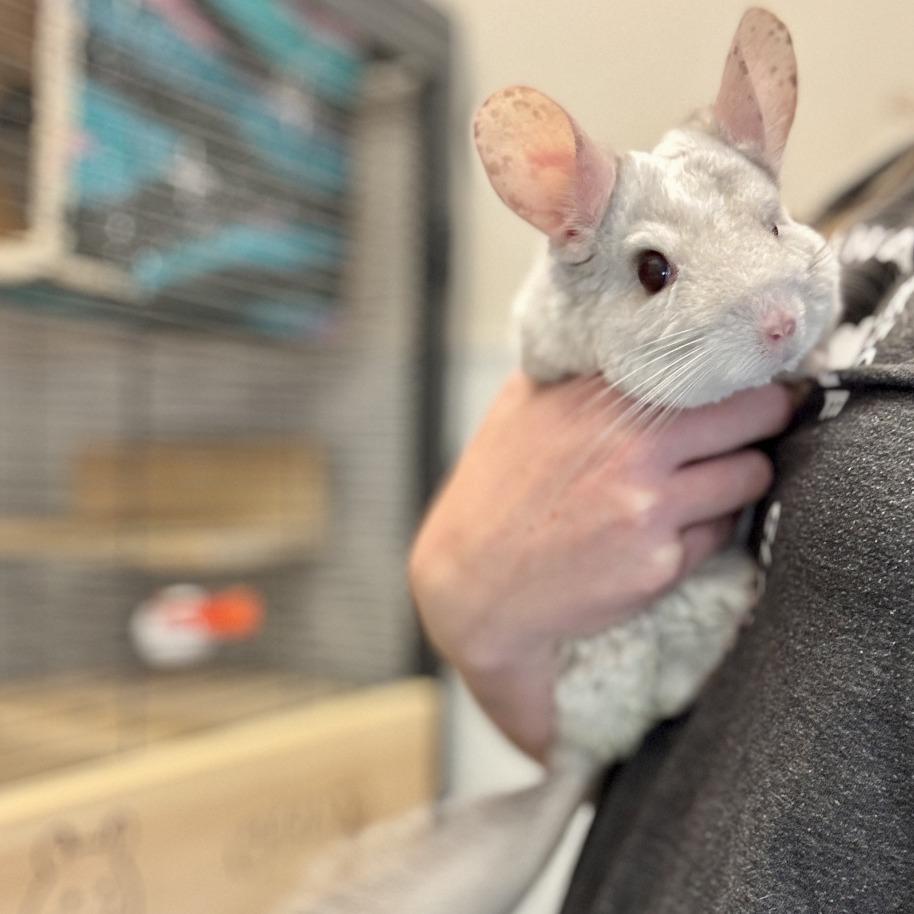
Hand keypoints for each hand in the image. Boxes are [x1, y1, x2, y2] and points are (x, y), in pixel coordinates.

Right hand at [408, 372, 791, 759]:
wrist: (471, 584)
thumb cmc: (495, 490)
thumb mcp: (524, 403)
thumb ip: (584, 367)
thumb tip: (643, 337)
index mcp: (601, 397)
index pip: (713, 361)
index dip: (744, 366)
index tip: (754, 371)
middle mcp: (633, 447)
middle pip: (757, 412)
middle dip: (766, 415)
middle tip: (758, 420)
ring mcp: (649, 508)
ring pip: (752, 475)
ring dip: (740, 474)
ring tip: (707, 477)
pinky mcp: (659, 565)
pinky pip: (719, 532)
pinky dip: (705, 526)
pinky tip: (666, 526)